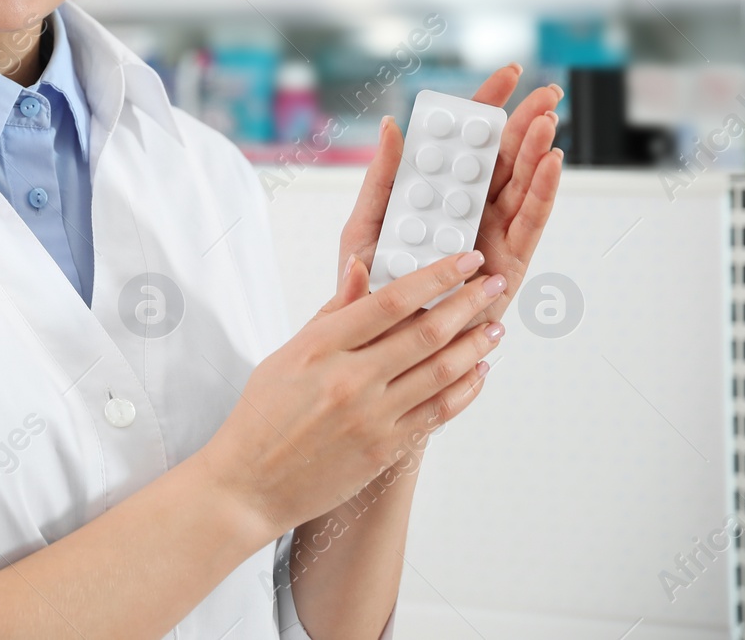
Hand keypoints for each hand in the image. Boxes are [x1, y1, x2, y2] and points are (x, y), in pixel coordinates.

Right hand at [202, 250, 507, 537]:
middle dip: (468, 303)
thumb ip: (331, 313)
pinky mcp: (385, 449)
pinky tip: (477, 372)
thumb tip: (361, 270)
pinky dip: (464, 389)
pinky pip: (438, 412)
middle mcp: (349, 380)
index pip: (391, 300)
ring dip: (476, 345)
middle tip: (493, 285)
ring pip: (441, 372)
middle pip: (426, 332)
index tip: (463, 260)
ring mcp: (371, 417)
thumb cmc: (262, 418)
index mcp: (320, 348)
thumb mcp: (287, 354)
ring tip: (493, 327)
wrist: (250, 484)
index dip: (436, 276)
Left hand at [314, 63, 564, 344]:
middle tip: (547, 92)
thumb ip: (381, 178)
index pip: (464, 143)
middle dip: (524, 123)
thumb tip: (392, 127)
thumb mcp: (365, 225)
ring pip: (519, 184)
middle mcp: (467, 211)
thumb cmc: (368, 288)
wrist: (378, 345)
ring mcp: (490, 234)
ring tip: (548, 119)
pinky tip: (553, 161)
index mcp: (434, 195)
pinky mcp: (508, 263)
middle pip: (501, 158)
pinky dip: (543, 191)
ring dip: (536, 151)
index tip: (509, 75)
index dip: (486, 108)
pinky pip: (529, 222)